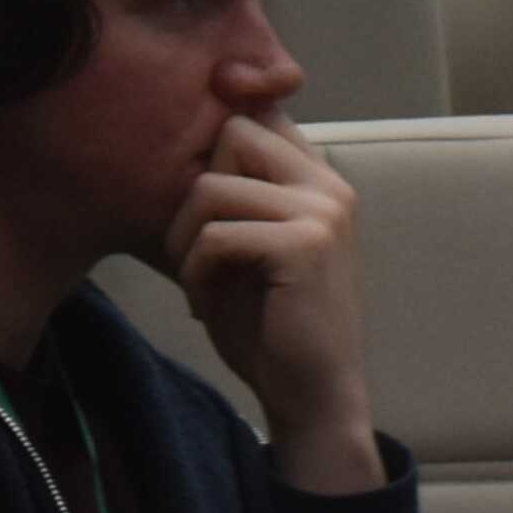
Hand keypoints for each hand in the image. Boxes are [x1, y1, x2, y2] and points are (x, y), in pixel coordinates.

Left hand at [171, 111, 386, 493]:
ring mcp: (321, 210)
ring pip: (213, 186)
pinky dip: (194, 271)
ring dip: (184, 238)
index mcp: (320, 179)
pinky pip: (216, 235)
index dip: (218, 140)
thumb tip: (192, 154)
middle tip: (191, 248)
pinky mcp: (303, 245)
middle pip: (233, 133)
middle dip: (195, 191)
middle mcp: (328, 183)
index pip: (259, 116)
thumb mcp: (255, 248)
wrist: (313, 396)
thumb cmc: (274, 327)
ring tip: (195, 281)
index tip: (196, 194)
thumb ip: (241, 199)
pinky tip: (201, 304)